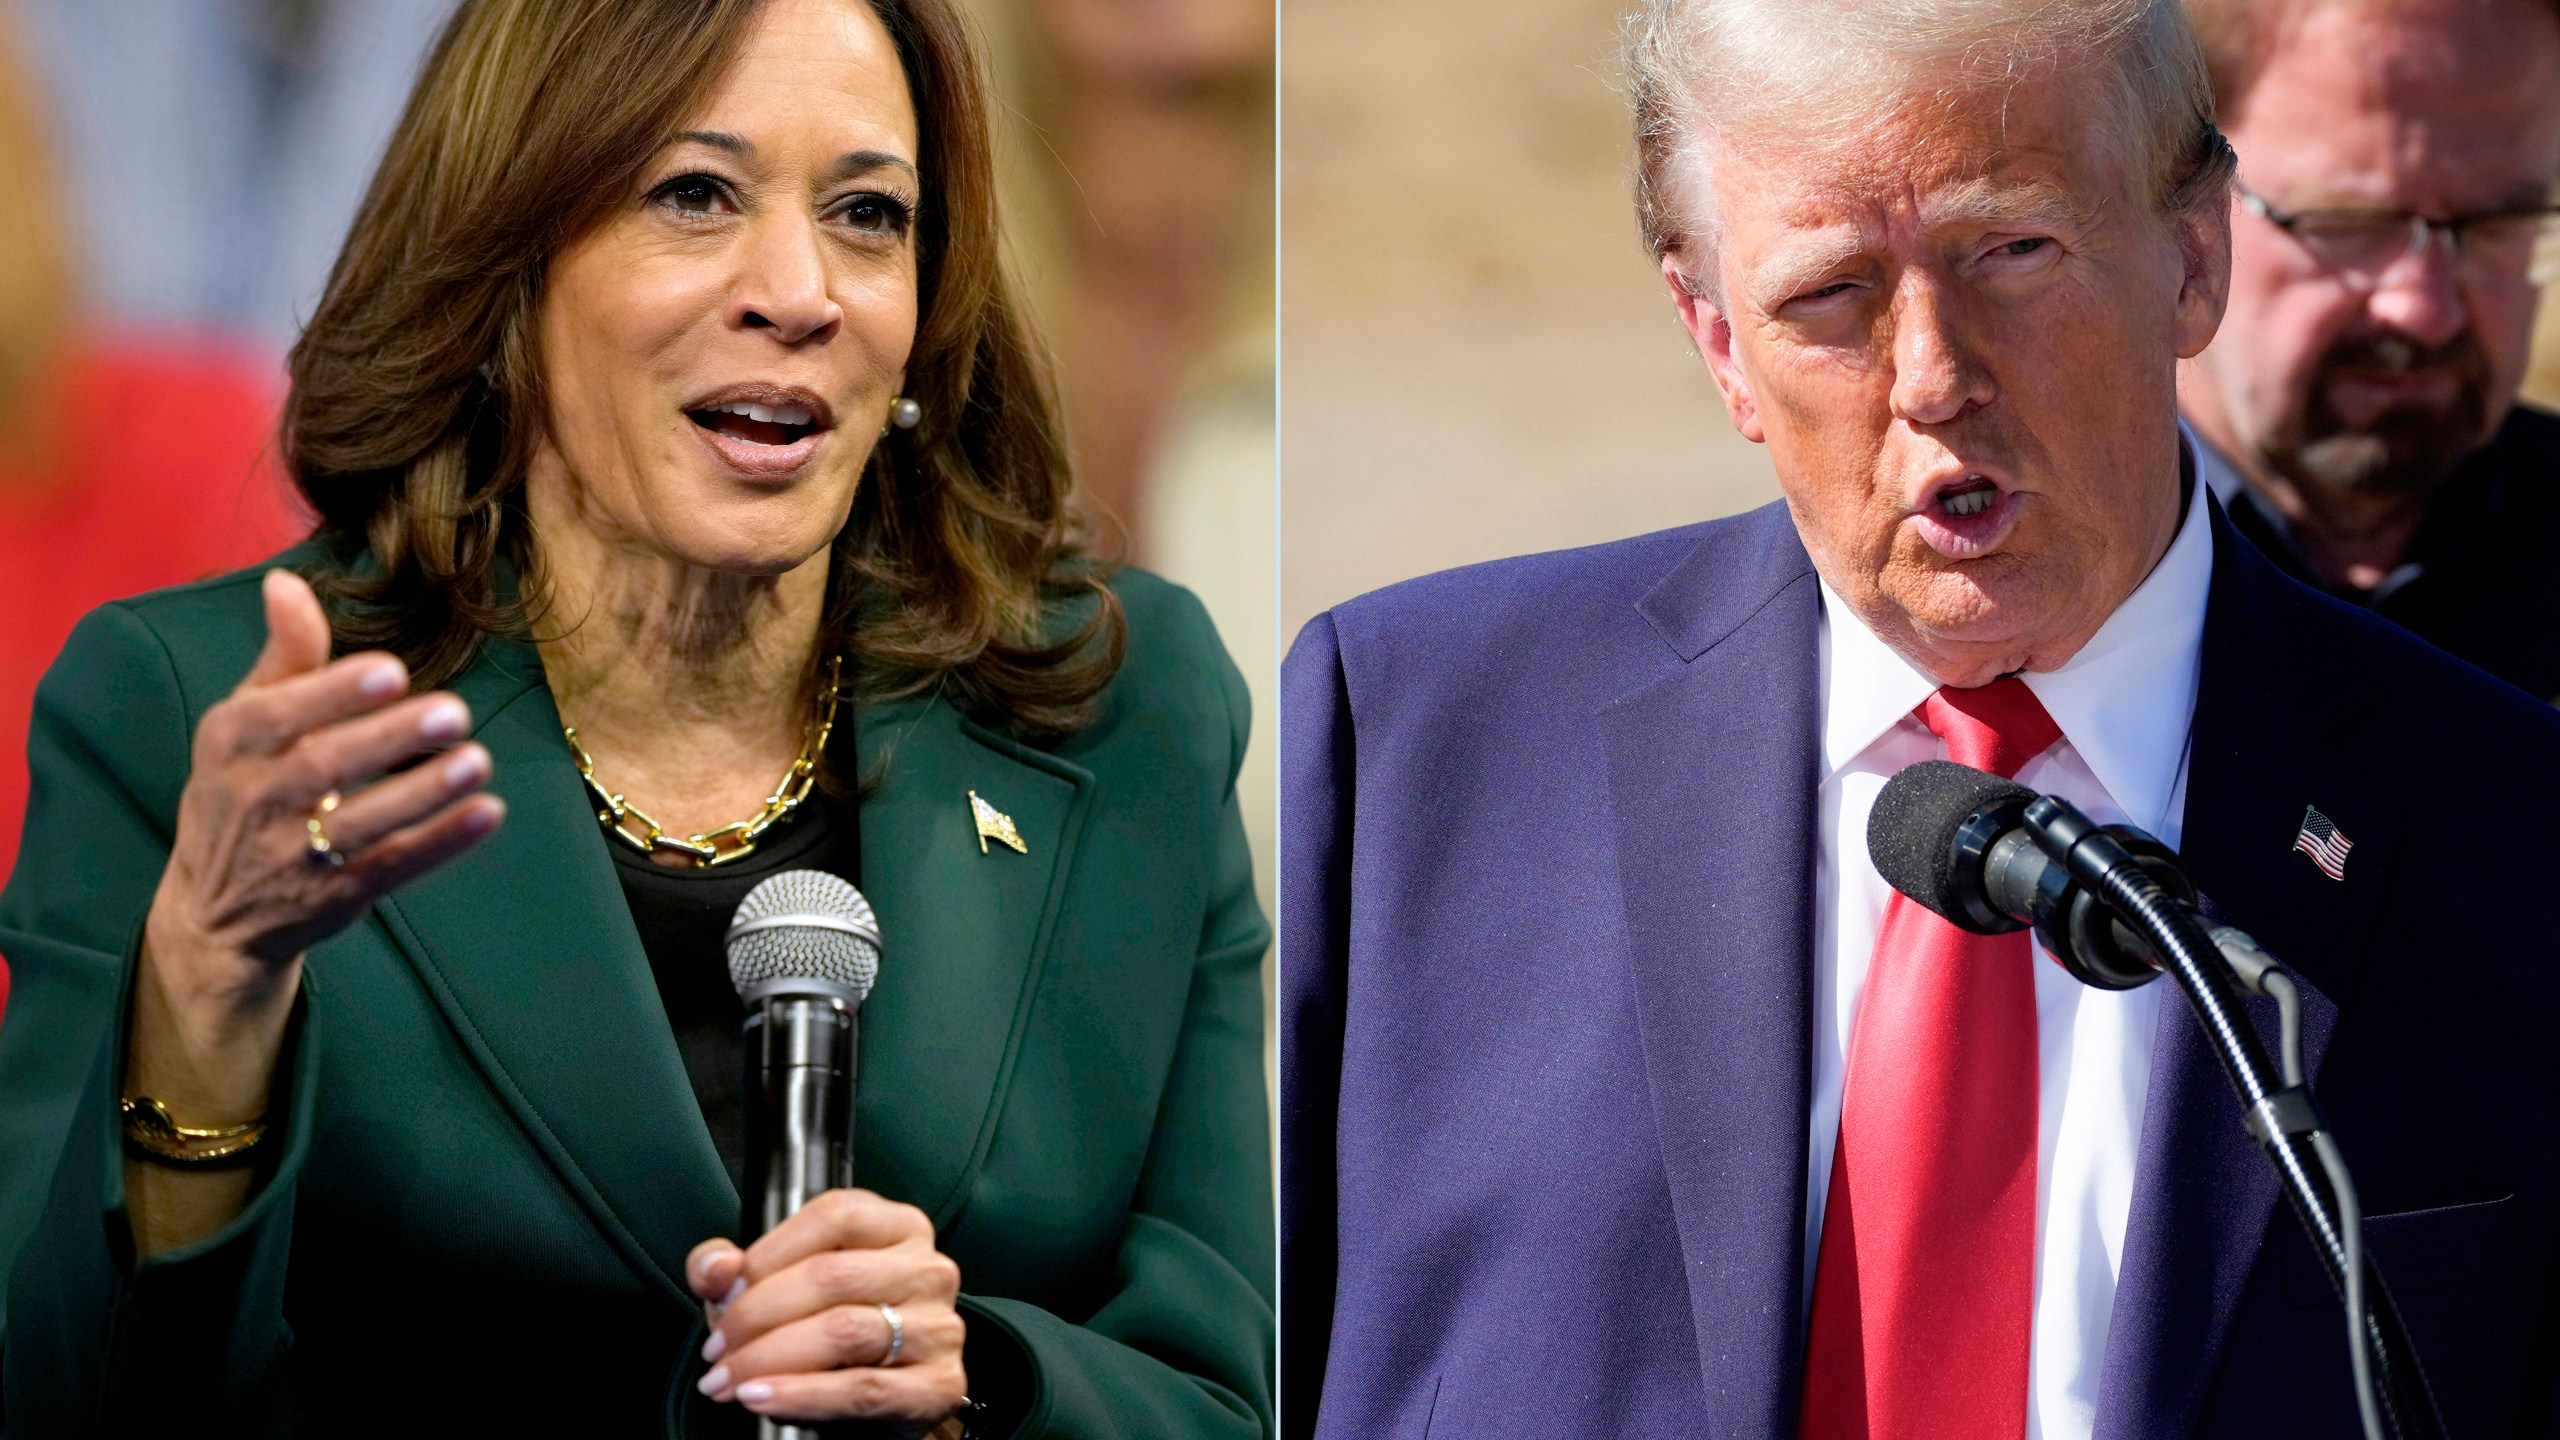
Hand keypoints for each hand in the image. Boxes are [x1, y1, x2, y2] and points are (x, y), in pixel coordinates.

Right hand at [144, 569, 502, 1005]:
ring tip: (477, 760)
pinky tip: (488, 813)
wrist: (213, 916)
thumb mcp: (245, 722)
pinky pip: (391, 869)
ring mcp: (292, 857)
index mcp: (230, 744)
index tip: (392, 670)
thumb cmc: (242, 790)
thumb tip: (286, 582)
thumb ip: (284, 656)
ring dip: (423, 794)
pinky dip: (440, 844)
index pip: (275, 714)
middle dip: (389, 740)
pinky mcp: (332, 899)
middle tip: (454, 713)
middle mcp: (253, 800)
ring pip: (361, 824)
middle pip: (324, 768)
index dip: (332, 692)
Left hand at [688, 1189, 968, 1431]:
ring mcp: (939, 1327)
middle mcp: (928, 1270)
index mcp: (898, 1228)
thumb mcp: (778, 1292)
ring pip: (845, 1331)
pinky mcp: (940, 1385)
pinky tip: (765, 1398)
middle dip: (757, 1316)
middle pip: (833, 1276)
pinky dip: (804, 1395)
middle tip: (716, 1351)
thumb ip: (734, 1271)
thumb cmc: (832, 1338)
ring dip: (770, 1359)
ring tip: (729, 1380)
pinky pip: (862, 1388)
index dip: (768, 1254)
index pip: (833, 1216)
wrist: (878, 1409)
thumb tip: (718, 1267)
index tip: (722, 1294)